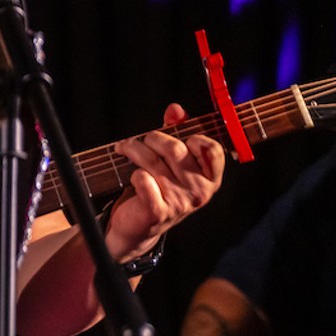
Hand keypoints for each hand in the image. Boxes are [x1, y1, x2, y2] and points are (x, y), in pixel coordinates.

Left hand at [108, 103, 224, 259]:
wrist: (138, 226)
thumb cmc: (158, 187)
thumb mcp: (171, 161)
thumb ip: (177, 132)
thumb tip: (176, 109)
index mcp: (210, 178)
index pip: (213, 149)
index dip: (194, 137)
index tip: (178, 137)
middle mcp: (199, 191)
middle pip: (175, 148)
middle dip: (152, 138)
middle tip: (139, 140)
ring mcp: (180, 203)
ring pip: (152, 160)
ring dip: (132, 149)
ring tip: (123, 148)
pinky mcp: (158, 211)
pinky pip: (142, 179)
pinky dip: (133, 174)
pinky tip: (131, 176)